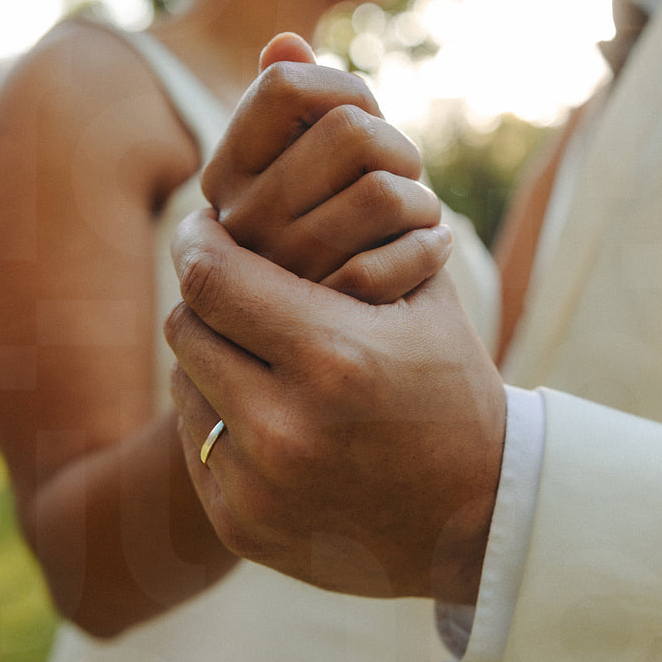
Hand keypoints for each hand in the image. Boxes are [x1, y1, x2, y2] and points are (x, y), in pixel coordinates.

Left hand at [165, 209, 506, 603]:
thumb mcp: (425, 294)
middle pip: (187, 326)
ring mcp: (259, 485)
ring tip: (261, 350)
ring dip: (213, 356)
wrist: (476, 517)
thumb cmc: (451, 386)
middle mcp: (286, 427)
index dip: (198, 241)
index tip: (204, 227)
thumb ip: (360, 218)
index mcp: (334, 358)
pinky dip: (220, 416)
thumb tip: (282, 137)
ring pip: (185, 382)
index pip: (212, 277)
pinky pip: (194, 442)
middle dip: (207, 296)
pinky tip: (268, 409)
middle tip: (235, 284)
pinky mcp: (241, 524)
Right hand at [205, 33, 447, 303]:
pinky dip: (431, 247)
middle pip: (351, 131)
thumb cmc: (329, 236)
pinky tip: (431, 252)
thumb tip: (285, 41)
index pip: (286, 87)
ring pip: (383, 191)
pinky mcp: (328, 321)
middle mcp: (240, 222)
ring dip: (420, 201)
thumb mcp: (309, 167)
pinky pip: (406, 255)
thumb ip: (300, 106)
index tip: (361, 116)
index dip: (343, 87)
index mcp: (227, 175)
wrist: (339, 354)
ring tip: (419, 219)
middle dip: (396, 147)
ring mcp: (281, 274)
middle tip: (404, 175)